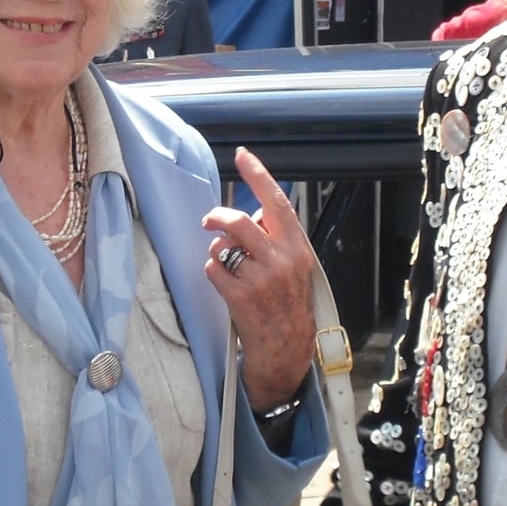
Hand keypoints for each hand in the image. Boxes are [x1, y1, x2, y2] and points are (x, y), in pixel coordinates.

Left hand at [203, 148, 316, 411]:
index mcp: (297, 249)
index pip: (277, 204)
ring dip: (218, 251)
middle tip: (209, 220)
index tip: (243, 155)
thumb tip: (255, 214)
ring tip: (228, 265)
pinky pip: (213, 269)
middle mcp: (282, 261)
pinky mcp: (240, 297)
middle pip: (240, 221)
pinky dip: (213, 272)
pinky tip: (226, 286)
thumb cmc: (288, 306)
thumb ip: (278, 241)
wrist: (287, 350)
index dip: (259, 176)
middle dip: (218, 216)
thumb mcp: (295, 269)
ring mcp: (261, 280)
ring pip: (223, 246)